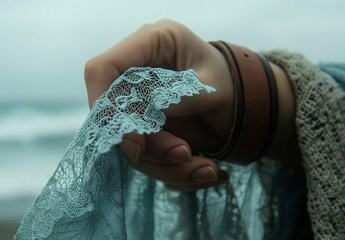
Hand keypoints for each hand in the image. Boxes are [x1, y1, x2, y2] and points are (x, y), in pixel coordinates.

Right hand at [84, 19, 234, 190]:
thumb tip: (140, 126)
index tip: (131, 143)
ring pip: (131, 146)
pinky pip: (147, 159)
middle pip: (115, 116)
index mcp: (151, 43)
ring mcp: (137, 102)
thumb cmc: (232, 85)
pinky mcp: (142, 128)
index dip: (103, 105)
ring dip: (166, 167)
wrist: (242, 104)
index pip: (103, 69)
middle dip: (150, 147)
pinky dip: (175, 172)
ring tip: (209, 170)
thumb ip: (176, 99)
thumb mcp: (212, 88)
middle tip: (185, 154)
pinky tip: (206, 171)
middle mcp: (137, 72)